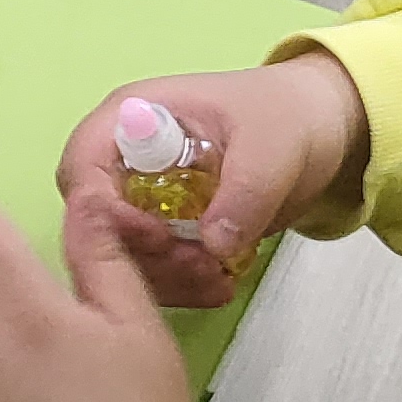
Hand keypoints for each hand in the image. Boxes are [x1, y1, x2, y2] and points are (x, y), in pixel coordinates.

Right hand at [53, 53, 367, 309]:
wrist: (318, 132)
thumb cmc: (286, 115)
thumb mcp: (272, 145)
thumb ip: (245, 191)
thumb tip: (213, 243)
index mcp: (131, 117)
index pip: (83, 168)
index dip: (104, 211)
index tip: (157, 238)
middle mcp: (122, 159)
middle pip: (93, 220)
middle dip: (137, 254)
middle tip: (194, 268)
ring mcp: (140, 198)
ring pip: (118, 253)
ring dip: (161, 277)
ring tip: (216, 279)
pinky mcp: (161, 230)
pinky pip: (151, 268)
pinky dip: (180, 285)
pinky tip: (219, 285)